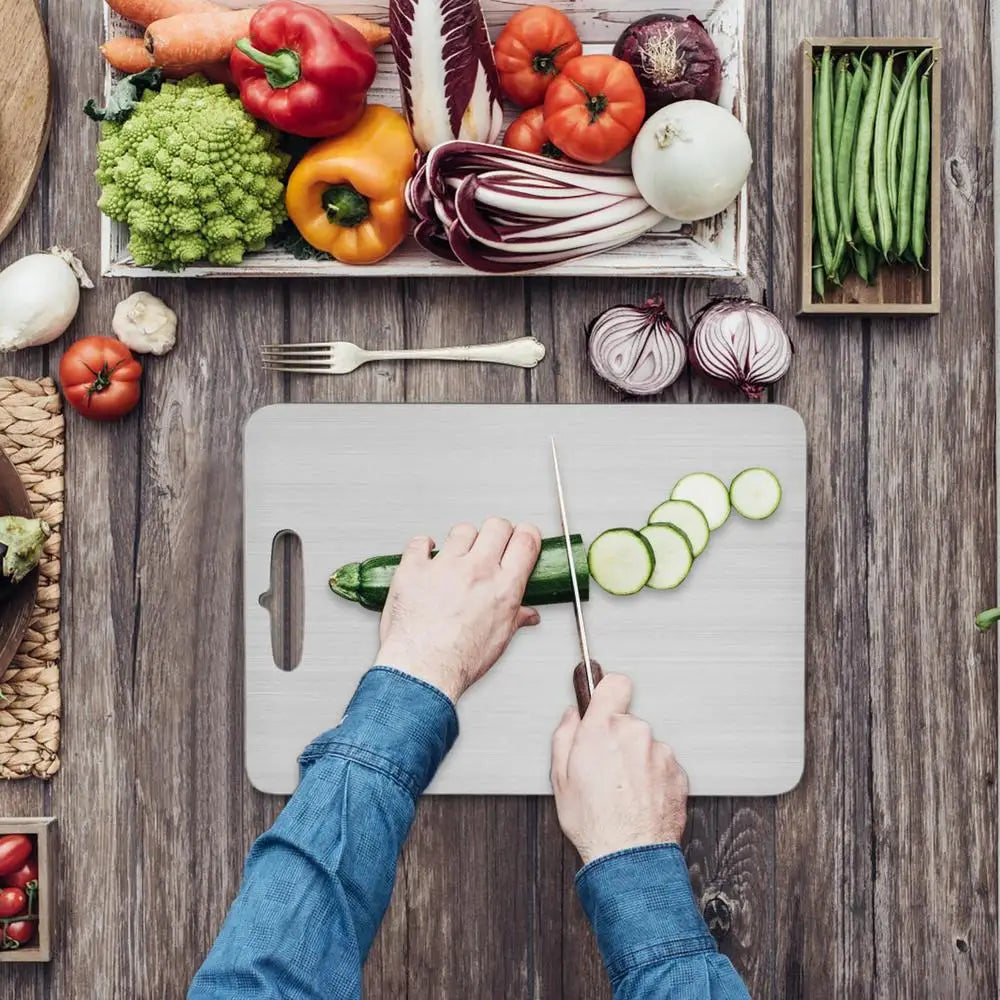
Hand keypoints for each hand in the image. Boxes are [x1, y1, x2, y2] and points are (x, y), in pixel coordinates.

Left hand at [376, 518, 542, 702]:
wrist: (422, 670)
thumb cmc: (459, 661)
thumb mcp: (499, 640)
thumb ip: (515, 619)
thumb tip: (527, 615)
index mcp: (504, 587)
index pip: (526, 540)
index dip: (526, 534)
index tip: (521, 537)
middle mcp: (477, 570)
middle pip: (496, 526)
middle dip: (497, 532)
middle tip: (491, 543)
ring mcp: (445, 566)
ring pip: (462, 530)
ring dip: (462, 540)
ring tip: (457, 555)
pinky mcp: (415, 568)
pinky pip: (420, 543)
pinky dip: (423, 546)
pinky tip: (426, 554)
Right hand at [550, 674, 687, 865]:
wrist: (629, 856)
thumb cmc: (594, 822)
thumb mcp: (560, 778)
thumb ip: (564, 735)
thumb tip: (571, 718)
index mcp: (603, 729)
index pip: (615, 684)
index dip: (608, 692)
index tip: (604, 701)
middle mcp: (635, 734)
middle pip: (628, 721)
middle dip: (617, 739)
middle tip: (605, 768)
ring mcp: (660, 753)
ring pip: (646, 746)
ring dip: (637, 760)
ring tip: (623, 791)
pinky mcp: (678, 773)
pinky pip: (662, 766)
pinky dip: (653, 778)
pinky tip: (639, 799)